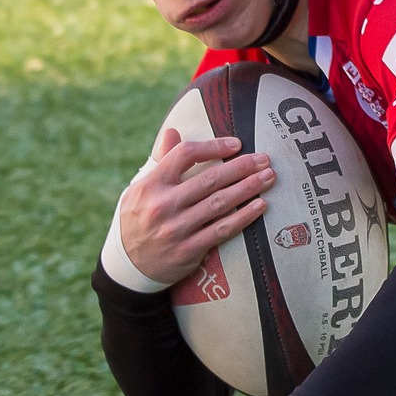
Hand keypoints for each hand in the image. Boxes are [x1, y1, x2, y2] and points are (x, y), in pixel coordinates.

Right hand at [118, 129, 275, 287]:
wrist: (127, 264)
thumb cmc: (139, 217)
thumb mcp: (140, 188)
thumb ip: (160, 160)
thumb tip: (173, 131)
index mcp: (151, 184)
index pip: (185, 155)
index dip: (213, 146)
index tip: (236, 144)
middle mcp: (163, 205)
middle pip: (209, 180)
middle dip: (242, 167)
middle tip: (265, 159)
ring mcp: (175, 229)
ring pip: (219, 204)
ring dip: (248, 189)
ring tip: (268, 178)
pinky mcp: (187, 250)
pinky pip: (222, 230)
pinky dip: (244, 217)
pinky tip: (260, 206)